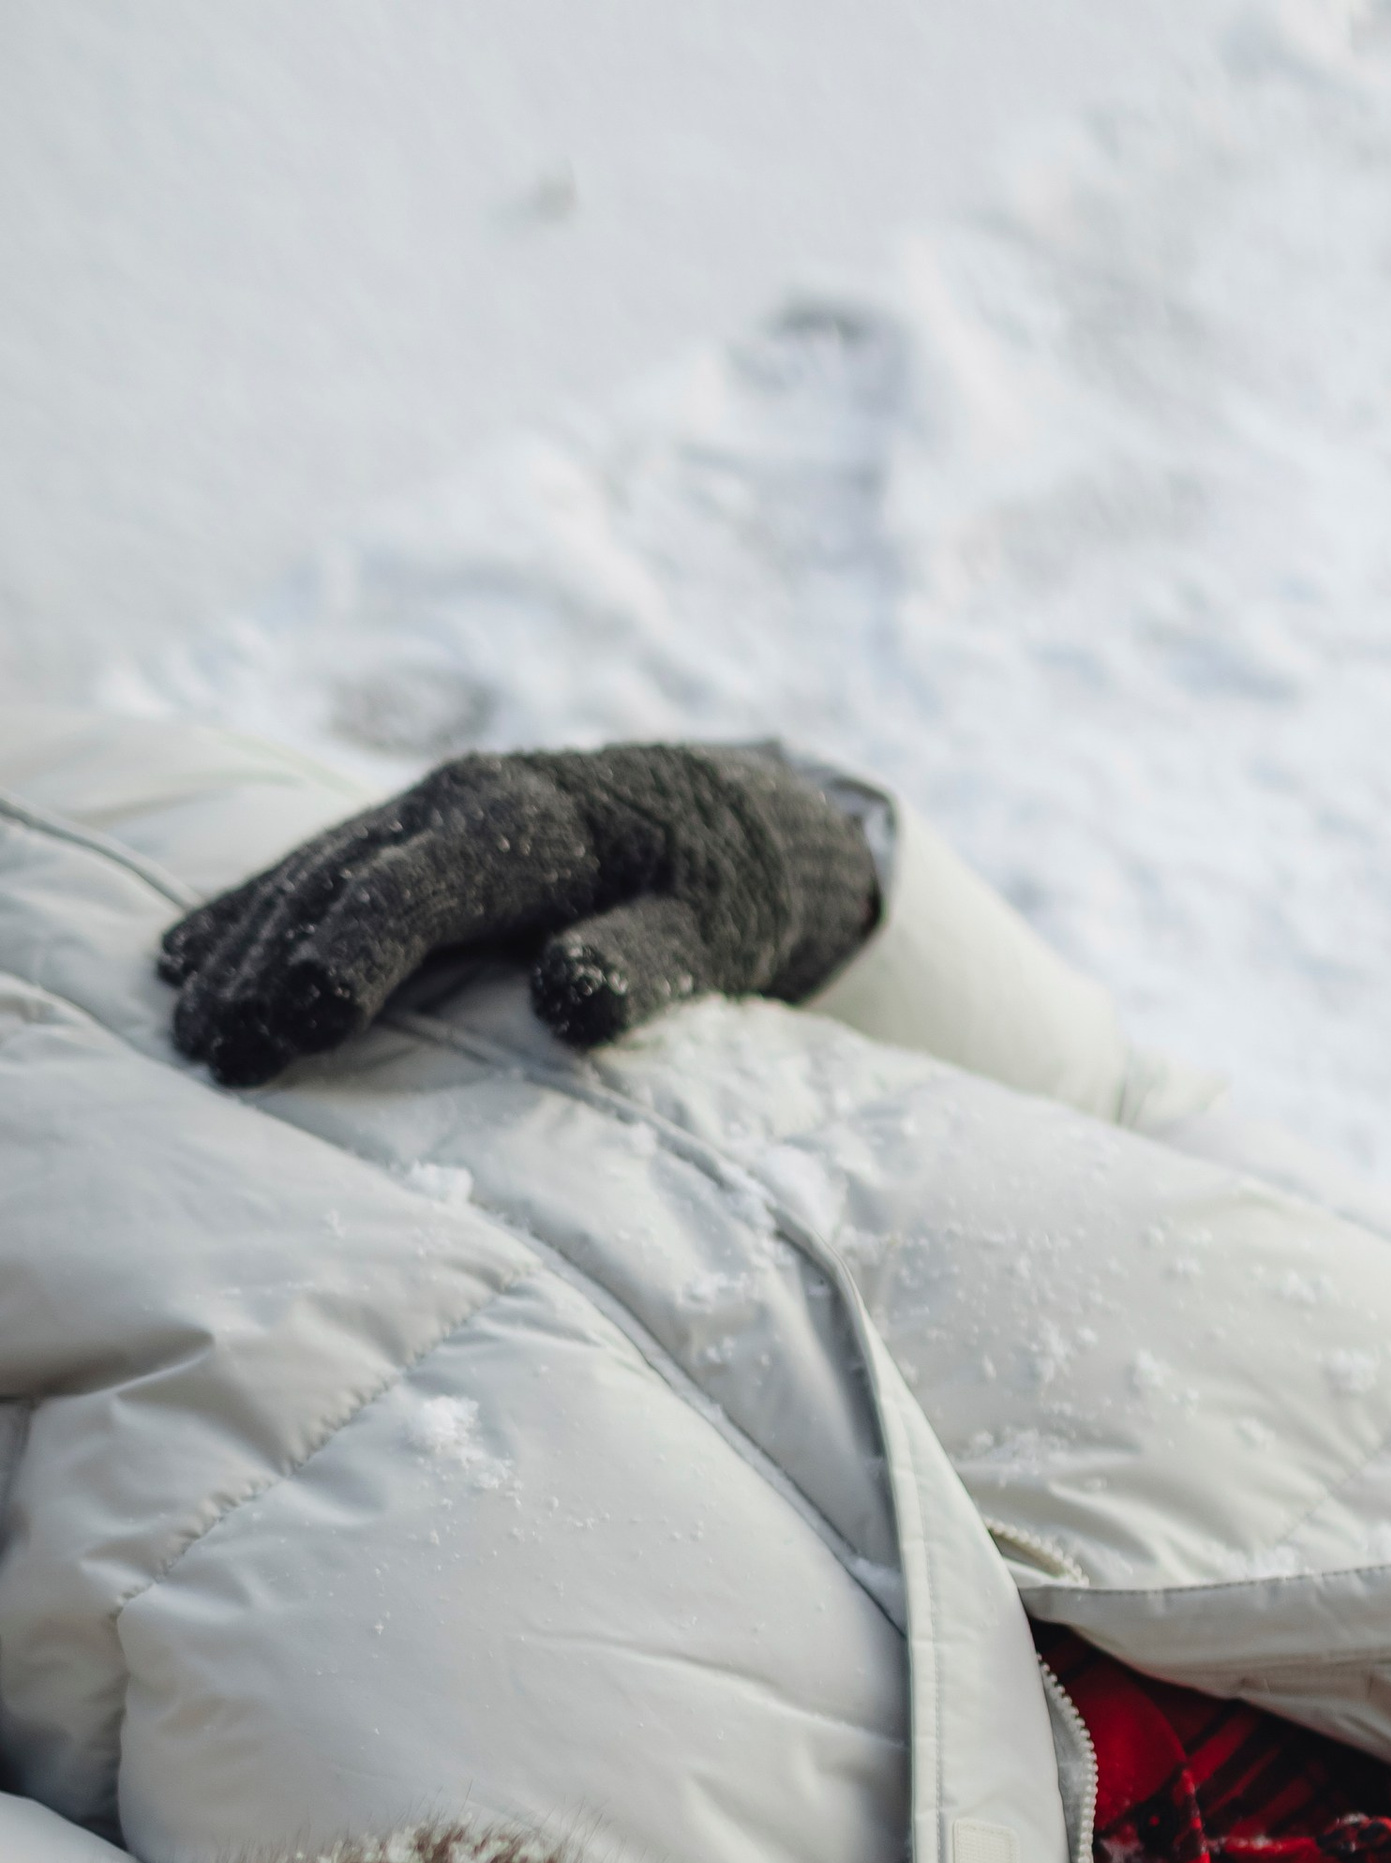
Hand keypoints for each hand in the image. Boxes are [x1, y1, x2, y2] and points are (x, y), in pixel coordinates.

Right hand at [158, 742, 890, 1087]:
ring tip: (187, 1026)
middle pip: (336, 887)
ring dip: (240, 950)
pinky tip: (183, 953)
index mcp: (522, 826)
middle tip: (215, 1056)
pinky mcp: (413, 835)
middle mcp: (455, 803)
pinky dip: (246, 912)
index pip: (411, 893)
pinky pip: (312, 871)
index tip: (298, 1024)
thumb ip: (641, 966)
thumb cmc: (724, 891)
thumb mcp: (710, 937)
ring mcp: (424, 813)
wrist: (732, 814)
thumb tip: (566, 1000)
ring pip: (307, 876)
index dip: (350, 956)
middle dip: (267, 969)